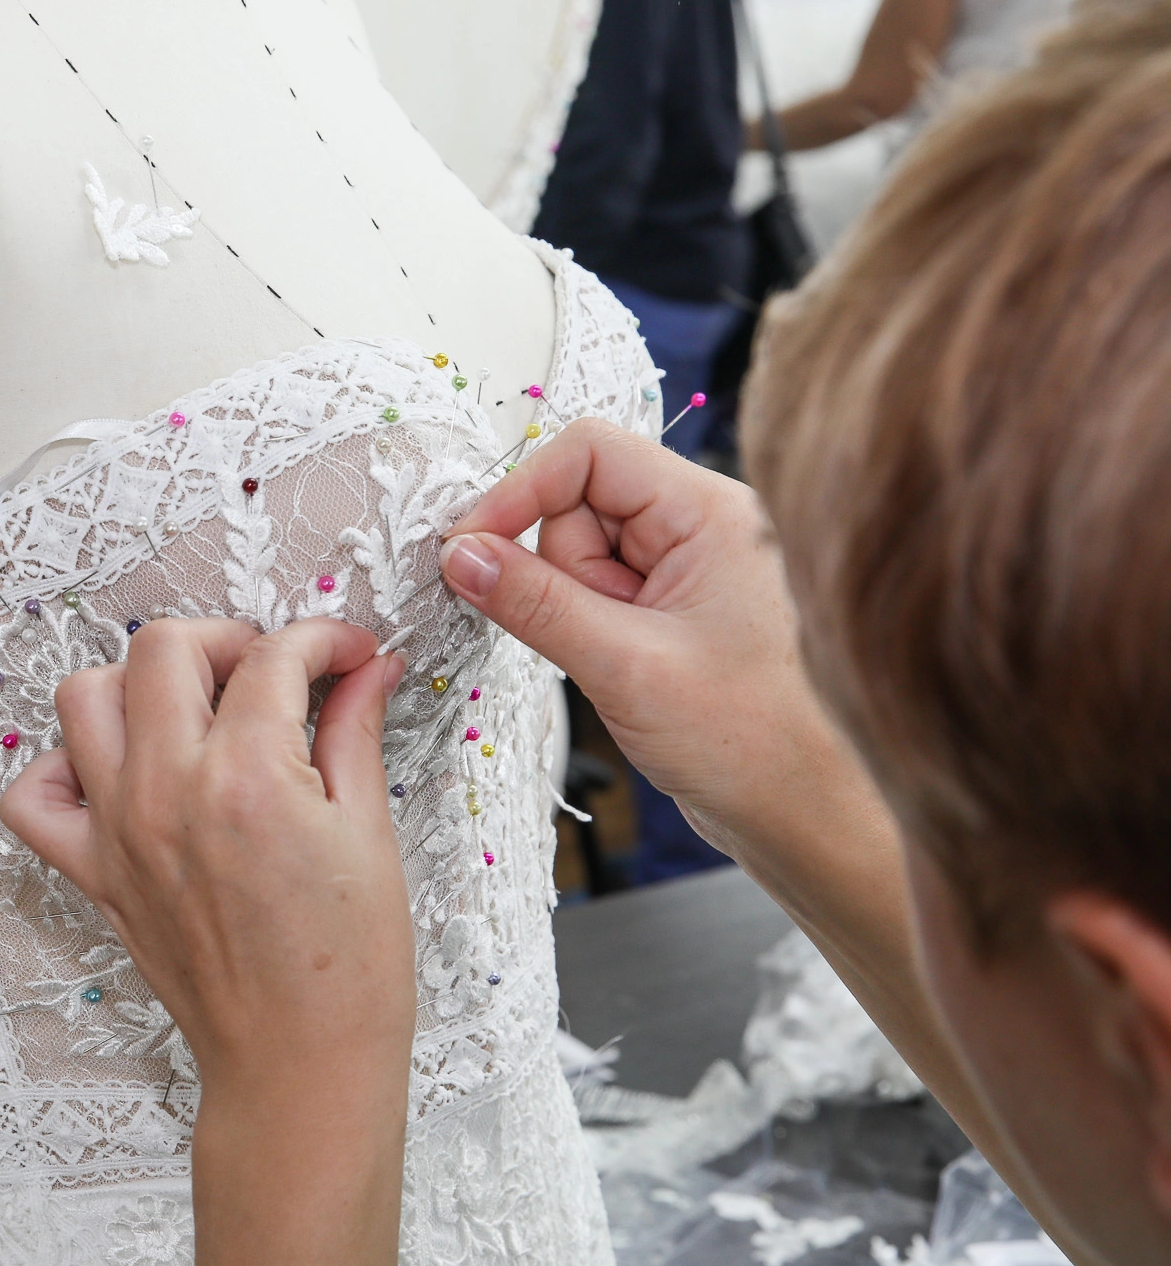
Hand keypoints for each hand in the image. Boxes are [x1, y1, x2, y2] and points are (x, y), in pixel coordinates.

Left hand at [1, 617, 410, 1265]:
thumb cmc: (346, 972)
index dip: (322, 640)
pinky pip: (34, 795)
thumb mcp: (369, 833)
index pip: (274, 657)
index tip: (346, 654)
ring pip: (84, 696)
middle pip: (164, 649)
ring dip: (141, 682)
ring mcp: (119, 831)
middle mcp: (168, 794)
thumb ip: (354, 732)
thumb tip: (365, 670)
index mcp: (250, 779)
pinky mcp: (94, 871)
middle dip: (227, 638)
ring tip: (197, 708)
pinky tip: (124, 771)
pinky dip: (63, 766)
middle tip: (271, 672)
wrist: (299, 1064)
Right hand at [438, 418, 865, 866]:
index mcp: (710, 511)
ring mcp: (690, 567)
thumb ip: (533, 602)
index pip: (589, 452)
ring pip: (584, 554)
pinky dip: (592, 629)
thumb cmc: (750, 742)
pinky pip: (602, 593)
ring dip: (579, 611)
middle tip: (602, 640)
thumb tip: (460, 556)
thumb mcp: (622, 666)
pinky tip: (630, 672)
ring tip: (628, 666)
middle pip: (580, 505)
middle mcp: (704, 525)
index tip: (470, 548)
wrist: (805, 813)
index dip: (519, 491)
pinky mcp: (677, 607)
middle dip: (564, 574)